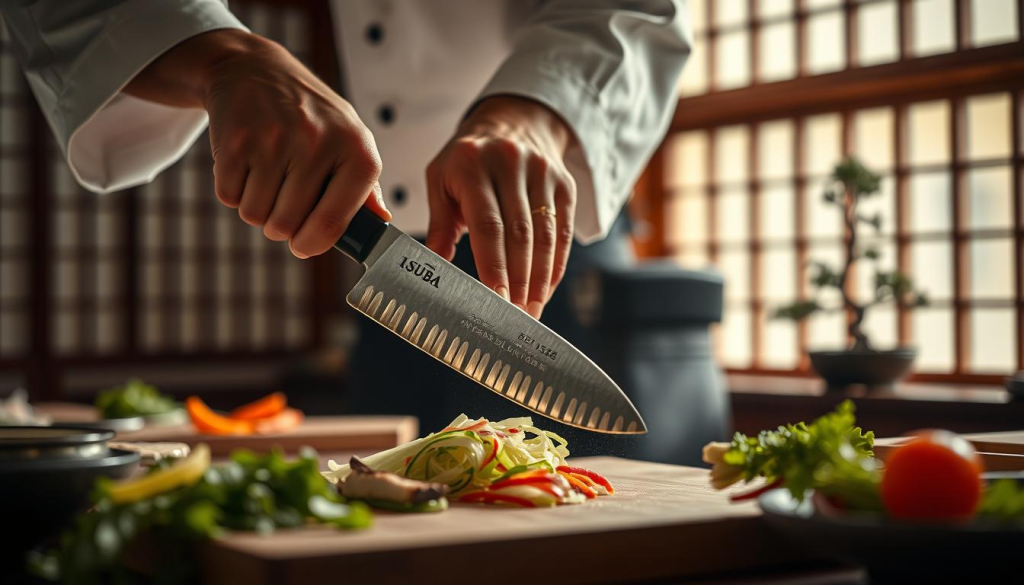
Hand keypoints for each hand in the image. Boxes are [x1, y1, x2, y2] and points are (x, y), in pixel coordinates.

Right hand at [125, 30, 388, 257]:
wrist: (254, 70)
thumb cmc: (310, 115)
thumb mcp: (349, 140)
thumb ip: (366, 187)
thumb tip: (380, 223)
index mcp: (356, 150)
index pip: (332, 223)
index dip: (314, 244)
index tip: (304, 244)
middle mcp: (318, 143)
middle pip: (287, 225)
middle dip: (281, 226)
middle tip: (281, 203)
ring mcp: (275, 141)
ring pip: (256, 216)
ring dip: (256, 208)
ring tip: (266, 177)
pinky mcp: (235, 142)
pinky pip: (230, 198)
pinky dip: (233, 190)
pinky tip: (246, 163)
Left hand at [426, 96, 576, 318]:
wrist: (512, 122)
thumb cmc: (468, 160)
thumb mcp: (441, 179)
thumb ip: (439, 224)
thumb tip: (433, 268)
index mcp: (472, 164)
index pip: (487, 224)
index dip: (494, 266)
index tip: (496, 299)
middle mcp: (511, 164)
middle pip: (520, 234)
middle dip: (519, 280)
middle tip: (514, 315)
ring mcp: (542, 172)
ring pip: (545, 235)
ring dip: (539, 278)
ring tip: (530, 309)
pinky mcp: (564, 183)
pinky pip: (563, 231)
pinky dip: (556, 264)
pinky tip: (546, 288)